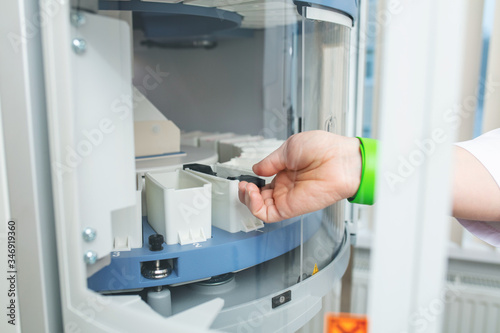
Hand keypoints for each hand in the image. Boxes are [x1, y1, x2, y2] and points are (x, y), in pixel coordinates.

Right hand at [238, 130, 361, 221]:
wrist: (341, 160)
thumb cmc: (325, 149)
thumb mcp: (290, 148)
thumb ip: (270, 161)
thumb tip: (256, 168)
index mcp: (287, 172)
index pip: (264, 184)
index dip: (252, 182)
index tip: (246, 176)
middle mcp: (286, 187)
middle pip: (259, 198)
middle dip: (246, 192)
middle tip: (244, 183)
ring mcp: (288, 198)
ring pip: (260, 208)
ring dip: (247, 199)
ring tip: (247, 187)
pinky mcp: (291, 208)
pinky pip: (268, 214)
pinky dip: (255, 207)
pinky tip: (252, 193)